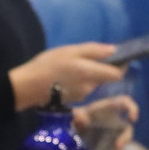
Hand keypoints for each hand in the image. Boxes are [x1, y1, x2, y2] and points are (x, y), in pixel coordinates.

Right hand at [10, 43, 124, 108]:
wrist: (27, 87)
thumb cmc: (48, 65)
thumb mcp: (70, 51)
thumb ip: (93, 51)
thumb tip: (114, 50)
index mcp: (91, 73)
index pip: (117, 74)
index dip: (121, 66)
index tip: (118, 57)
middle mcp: (90, 87)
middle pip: (104, 78)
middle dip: (100, 68)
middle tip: (84, 56)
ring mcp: (82, 95)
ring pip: (92, 82)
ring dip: (88, 73)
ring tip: (71, 64)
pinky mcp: (73, 99)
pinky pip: (83, 87)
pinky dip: (79, 80)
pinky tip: (65, 74)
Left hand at [72, 94, 138, 144]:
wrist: (76, 128)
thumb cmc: (81, 116)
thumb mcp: (78, 114)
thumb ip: (78, 115)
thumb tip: (82, 120)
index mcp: (110, 108)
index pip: (125, 103)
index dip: (132, 108)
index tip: (133, 119)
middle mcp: (116, 121)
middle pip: (127, 128)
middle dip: (125, 138)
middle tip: (118, 146)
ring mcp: (115, 133)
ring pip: (122, 143)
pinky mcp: (111, 144)